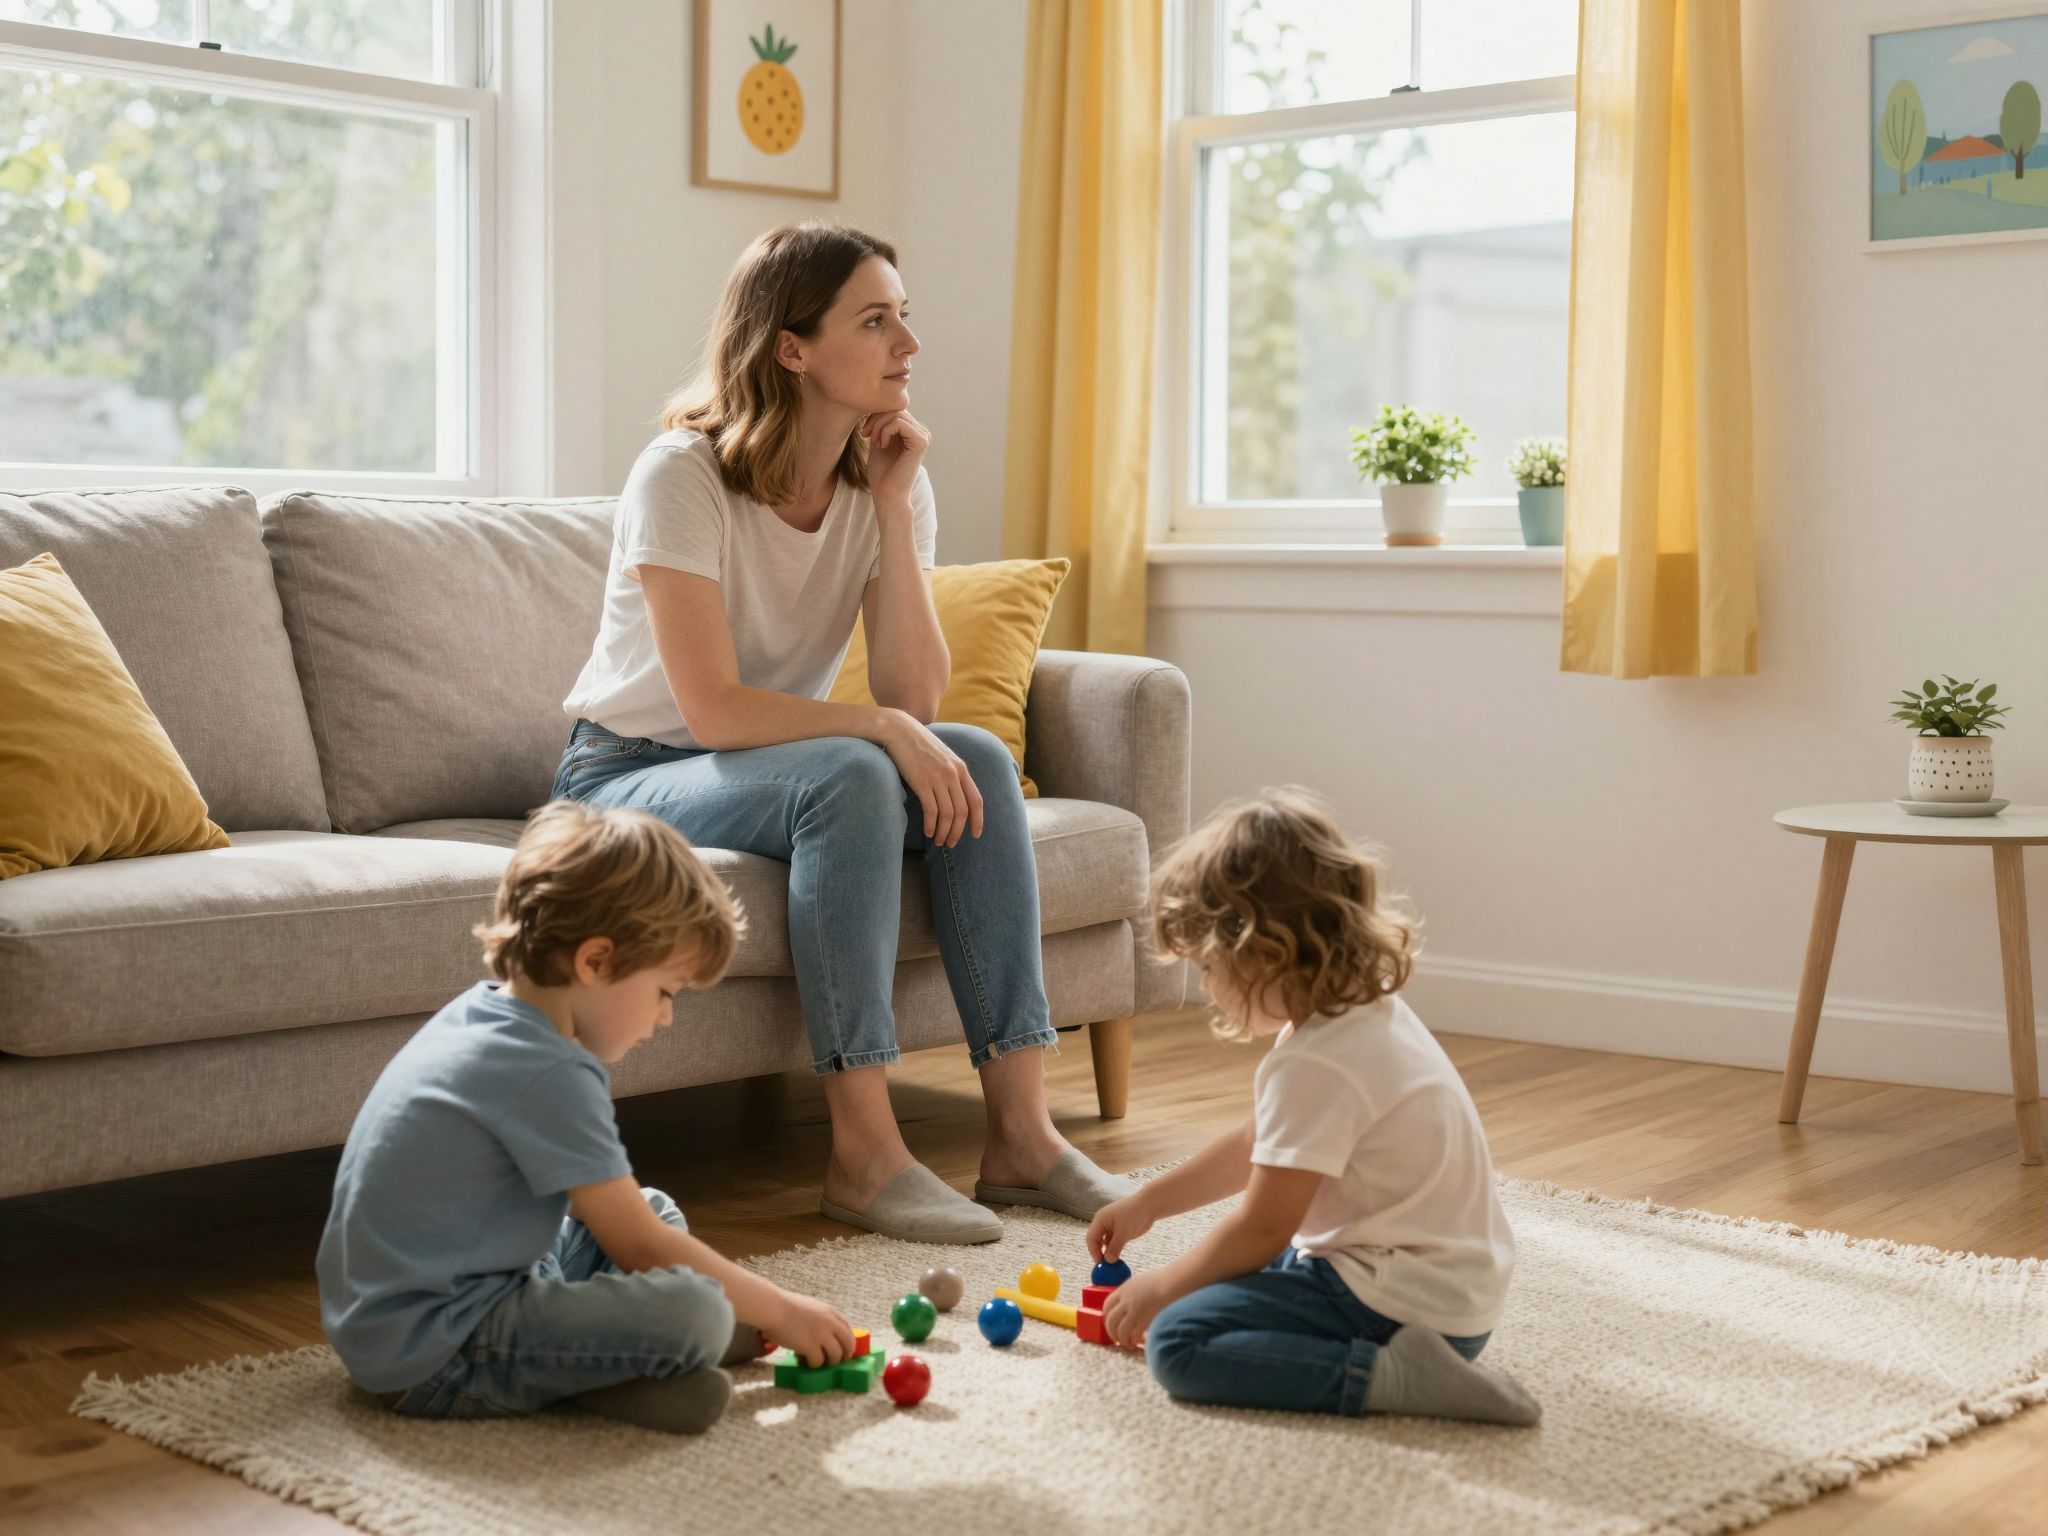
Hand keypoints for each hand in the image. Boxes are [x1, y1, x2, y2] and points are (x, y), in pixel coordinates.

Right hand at [768, 1290, 855, 1367]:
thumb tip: (826, 1335)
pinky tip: (803, 1360)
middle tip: (835, 1362)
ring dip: (827, 1362)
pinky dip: (812, 1364)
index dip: (848, 1343)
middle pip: (848, 1345)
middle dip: (844, 1356)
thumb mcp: (812, 1308)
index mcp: (831, 1312)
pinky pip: (818, 1362)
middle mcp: (830, 1323)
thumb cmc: (786, 1307)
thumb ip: (822, 1319)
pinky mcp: (811, 1346)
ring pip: (835, 1356)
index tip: (844, 1350)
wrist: (774, 1308)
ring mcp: (822, 1335)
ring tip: (815, 1361)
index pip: (848, 1330)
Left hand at [863, 409, 929, 508]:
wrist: (887, 494)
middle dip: (876, 419)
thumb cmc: (881, 472)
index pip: (894, 408)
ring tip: (874, 443)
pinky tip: (881, 445)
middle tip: (866, 436)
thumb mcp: (878, 440)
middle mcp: (921, 431)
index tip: (864, 432)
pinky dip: (885, 431)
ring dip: (878, 426)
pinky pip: (899, 423)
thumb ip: (880, 422)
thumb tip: (875, 401)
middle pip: (895, 408)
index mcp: (913, 430)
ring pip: (896, 413)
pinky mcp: (921, 442)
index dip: (876, 415)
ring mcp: (923, 436)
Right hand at [879, 710, 983, 847]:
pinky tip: (929, 832)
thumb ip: (952, 773)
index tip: (975, 834)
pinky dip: (932, 825)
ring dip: (944, 832)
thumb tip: (955, 796)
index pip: (976, 800)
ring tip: (939, 841)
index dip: (978, 820)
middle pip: (962, 811)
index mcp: (961, 769)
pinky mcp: (921, 782)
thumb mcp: (943, 756)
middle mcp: (953, 774)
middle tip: (951, 843)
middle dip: (958, 831)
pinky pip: (931, 811)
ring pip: (947, 814)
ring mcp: (938, 779)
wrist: (900, 730)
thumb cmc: (920, 744)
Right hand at [1087, 1191, 1154, 1264]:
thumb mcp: (1123, 1233)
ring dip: (1108, 1253)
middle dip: (1100, 1253)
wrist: (1149, 1205)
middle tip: (1106, 1266)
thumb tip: (1108, 1261)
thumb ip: (1114, 1248)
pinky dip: (1115, 1250)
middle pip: (1097, 1241)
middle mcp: (1104, 1223)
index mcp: (1100, 1220)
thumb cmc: (1134, 1215)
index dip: (1093, 1251)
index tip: (1100, 1263)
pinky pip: (1114, 1242)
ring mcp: (1112, 1227)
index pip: (1091, 1238)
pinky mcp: (1120, 1230)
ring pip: (1106, 1243)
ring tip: (1114, 1264)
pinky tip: (1119, 1258)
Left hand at [1102, 1269, 1176, 1349]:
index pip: (1107, 1305)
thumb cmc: (1162, 1280)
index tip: (1110, 1323)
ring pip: (1120, 1330)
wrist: (1173, 1283)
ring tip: (1126, 1344)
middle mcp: (1126, 1301)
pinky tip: (1136, 1343)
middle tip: (1116, 1338)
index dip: (1107, 1316)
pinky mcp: (1144, 1320)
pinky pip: (1133, 1334)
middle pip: (1111, 1320)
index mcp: (1124, 1290)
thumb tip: (1129, 1301)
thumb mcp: (1140, 1282)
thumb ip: (1131, 1292)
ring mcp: (1134, 1311)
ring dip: (1121, 1339)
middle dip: (1111, 1332)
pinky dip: (1133, 1340)